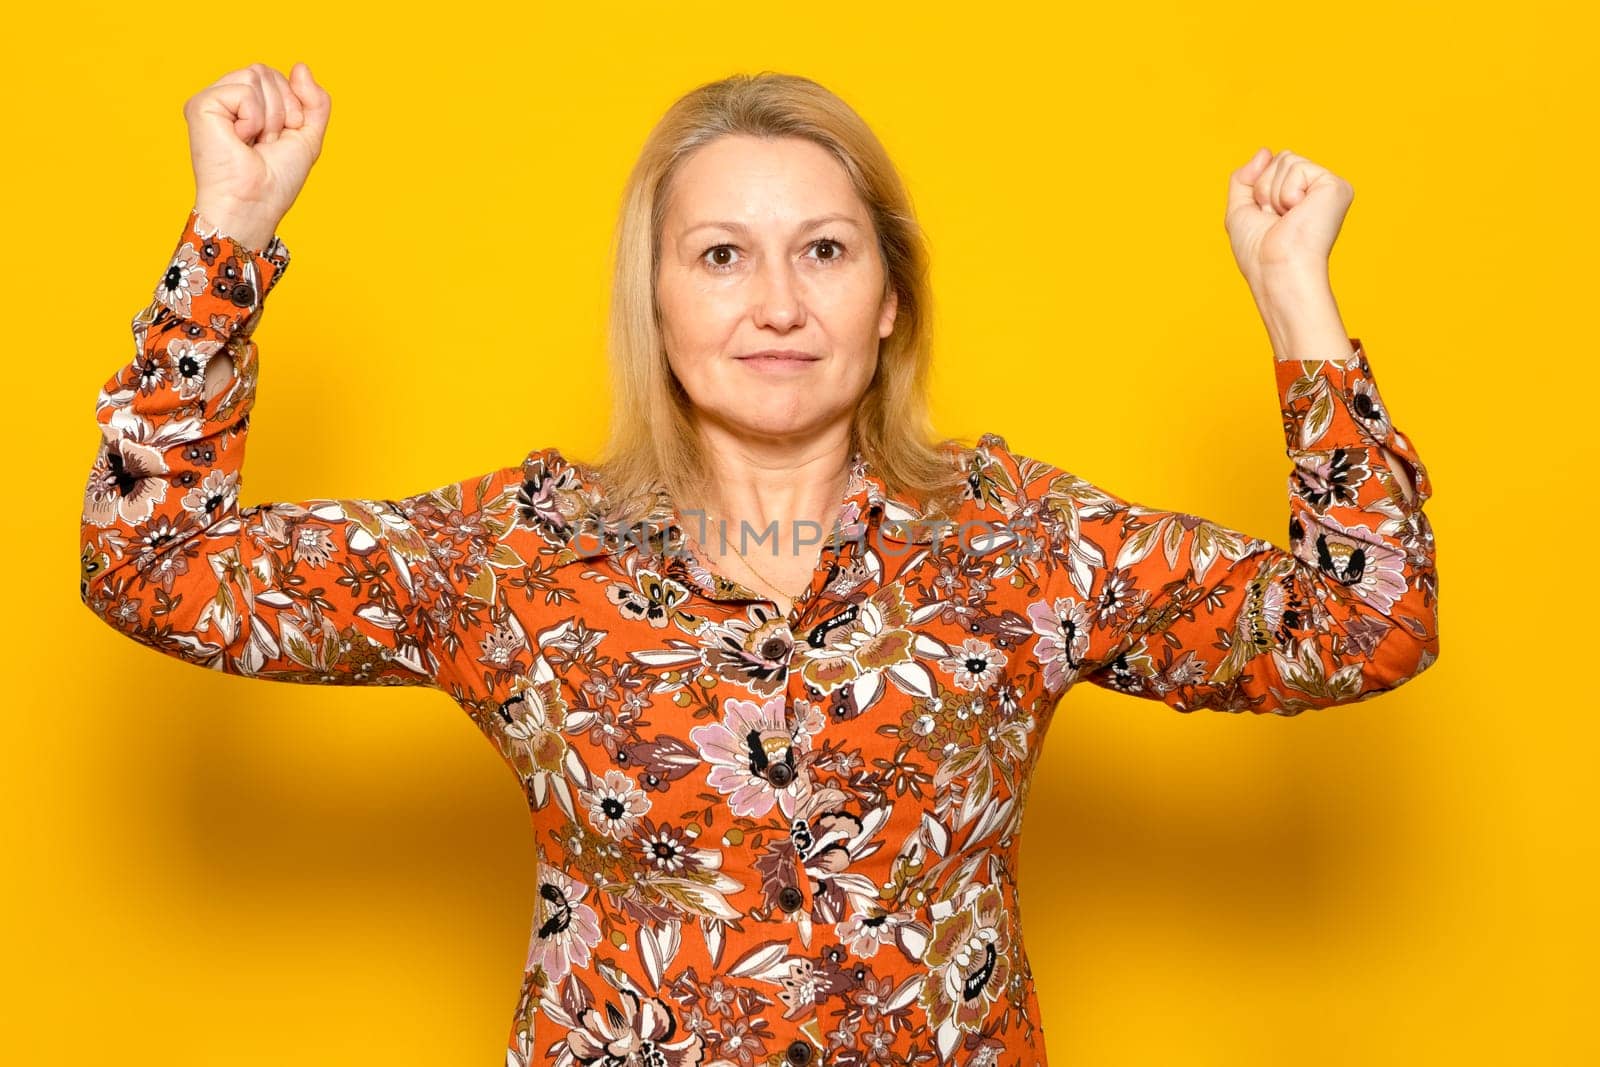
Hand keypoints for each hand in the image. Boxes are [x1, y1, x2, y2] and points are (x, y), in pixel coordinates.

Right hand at [184, 62, 330, 249]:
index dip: (293, 109)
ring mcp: (212, 100)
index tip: (280, 140)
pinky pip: (245, 90)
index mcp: (246, 105)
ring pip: (257, 76)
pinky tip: (240, 139)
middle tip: (266, 143)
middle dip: (283, 110)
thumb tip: (300, 66)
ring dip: (270, 117)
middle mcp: (226, 99)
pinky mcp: (201, 105)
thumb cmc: (276, 181)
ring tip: (254, 143)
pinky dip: (253, 118)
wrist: (255, 205)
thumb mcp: (307, 136)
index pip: (278, 78)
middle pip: (267, 72)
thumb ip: (313, 101)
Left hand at [1224, 147, 1352, 296]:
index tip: (1266, 220)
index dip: (1257, 191)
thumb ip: (1244, 177)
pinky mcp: (1337, 186)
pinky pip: (1297, 167)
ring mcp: (1328, 187)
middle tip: (1275, 219)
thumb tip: (1264, 151)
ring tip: (1286, 218)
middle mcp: (1315, 191)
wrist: (1275, 269)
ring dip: (1273, 193)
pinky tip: (1297, 213)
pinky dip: (1287, 192)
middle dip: (1263, 189)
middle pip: (1278, 158)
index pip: (1271, 166)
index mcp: (1297, 196)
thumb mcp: (1240, 210)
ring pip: (1286, 159)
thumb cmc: (1258, 252)